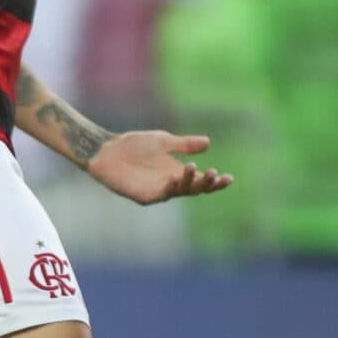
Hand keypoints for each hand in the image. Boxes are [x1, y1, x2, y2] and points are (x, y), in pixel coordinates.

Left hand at [88, 132, 232, 205]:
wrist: (108, 150)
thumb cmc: (133, 145)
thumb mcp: (163, 141)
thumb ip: (184, 144)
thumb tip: (208, 142)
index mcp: (177, 171)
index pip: (200, 180)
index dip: (215, 181)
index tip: (229, 177)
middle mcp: (170, 183)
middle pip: (195, 188)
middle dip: (207, 183)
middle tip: (214, 174)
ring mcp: (158, 191)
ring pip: (180, 191)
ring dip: (190, 182)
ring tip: (195, 168)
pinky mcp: (145, 196)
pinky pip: (162, 195)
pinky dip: (171, 188)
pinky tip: (176, 178)